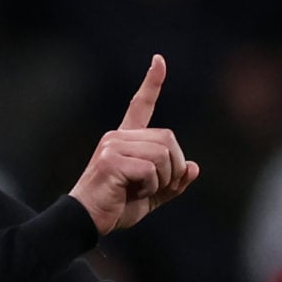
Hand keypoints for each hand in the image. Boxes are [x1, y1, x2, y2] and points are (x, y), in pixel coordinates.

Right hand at [69, 55, 200, 233]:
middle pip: (168, 138)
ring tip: (141, 191)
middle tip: (158, 187)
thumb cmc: (116, 206)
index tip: (159, 60)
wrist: (88, 220)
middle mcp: (117, 137)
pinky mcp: (110, 160)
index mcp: (126, 140)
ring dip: (162, 179)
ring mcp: (113, 146)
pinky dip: (149, 187)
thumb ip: (173, 182)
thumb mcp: (152, 195)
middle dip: (174, 167)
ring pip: (162, 154)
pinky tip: (131, 192)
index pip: (140, 105)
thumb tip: (194, 168)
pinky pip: (150, 169)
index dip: (152, 83)